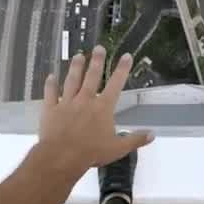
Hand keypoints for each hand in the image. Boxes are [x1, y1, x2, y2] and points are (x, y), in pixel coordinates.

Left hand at [35, 46, 152, 179]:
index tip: (126, 56)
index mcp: (102, 107)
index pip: (116, 84)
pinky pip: (50, 93)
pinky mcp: (51, 109)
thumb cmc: (91, 152)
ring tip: (78, 56)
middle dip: (96, 61)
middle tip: (99, 47)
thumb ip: (135, 140)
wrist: (62, 156)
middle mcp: (85, 100)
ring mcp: (66, 103)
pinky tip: (51, 76)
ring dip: (75, 67)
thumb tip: (152, 134)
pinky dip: (50, 84)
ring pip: (72, 80)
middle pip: (92, 76)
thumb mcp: (118, 148)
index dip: (122, 69)